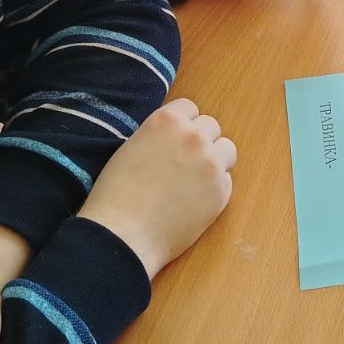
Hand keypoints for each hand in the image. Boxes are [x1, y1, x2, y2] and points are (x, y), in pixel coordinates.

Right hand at [77, 98, 236, 278]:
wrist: (123, 235)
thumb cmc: (116, 194)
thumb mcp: (132, 147)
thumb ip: (159, 136)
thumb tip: (176, 138)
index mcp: (167, 121)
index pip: (190, 108)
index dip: (182, 125)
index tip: (175, 142)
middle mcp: (193, 137)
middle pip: (211, 127)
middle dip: (200, 142)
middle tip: (183, 164)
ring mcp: (211, 163)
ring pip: (226, 150)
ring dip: (214, 160)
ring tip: (193, 181)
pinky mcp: (221, 192)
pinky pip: (226, 180)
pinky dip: (214, 188)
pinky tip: (193, 202)